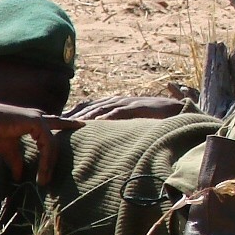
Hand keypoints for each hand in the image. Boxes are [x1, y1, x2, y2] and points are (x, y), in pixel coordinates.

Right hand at [0, 104, 84, 185]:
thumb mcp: (10, 152)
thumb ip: (18, 162)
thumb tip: (19, 178)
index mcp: (31, 121)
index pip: (52, 123)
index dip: (63, 124)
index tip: (77, 124)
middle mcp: (37, 117)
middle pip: (59, 123)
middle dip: (71, 124)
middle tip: (84, 124)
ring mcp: (38, 118)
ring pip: (52, 143)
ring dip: (48, 164)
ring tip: (44, 181)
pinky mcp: (37, 122)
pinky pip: (48, 143)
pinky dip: (46, 160)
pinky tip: (43, 173)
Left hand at [66, 94, 188, 120]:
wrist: (177, 109)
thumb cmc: (154, 117)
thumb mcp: (133, 120)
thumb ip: (119, 123)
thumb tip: (105, 134)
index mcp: (116, 103)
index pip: (89, 105)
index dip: (74, 112)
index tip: (58, 121)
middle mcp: (118, 100)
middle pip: (90, 105)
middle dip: (73, 113)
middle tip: (57, 122)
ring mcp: (127, 103)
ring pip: (101, 108)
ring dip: (85, 115)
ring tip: (70, 123)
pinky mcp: (137, 107)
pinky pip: (119, 112)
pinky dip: (107, 117)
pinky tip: (96, 123)